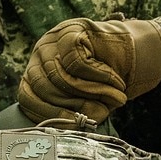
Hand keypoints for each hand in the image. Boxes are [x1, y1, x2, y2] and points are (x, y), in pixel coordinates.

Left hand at [17, 18, 160, 123]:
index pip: (26, 96)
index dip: (45, 114)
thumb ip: (75, 115)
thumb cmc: (105, 83)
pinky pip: (77, 63)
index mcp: (36, 73)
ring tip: (113, 97)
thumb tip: (68, 129)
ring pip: (60, 77)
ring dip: (90, 92)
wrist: (133, 53)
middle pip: (43, 87)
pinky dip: (98, 77)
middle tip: (100, 112)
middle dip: (74, 105)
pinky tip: (114, 80)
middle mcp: (39, 54)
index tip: (69, 125)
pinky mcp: (70, 31)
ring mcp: (52, 40)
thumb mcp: (87, 103)